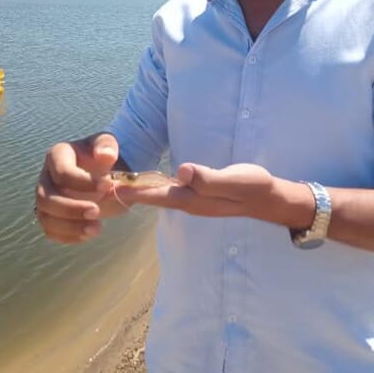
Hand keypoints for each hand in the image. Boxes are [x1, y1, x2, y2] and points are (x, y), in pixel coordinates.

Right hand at [35, 133, 128, 243]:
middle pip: (46, 198)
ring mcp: (46, 197)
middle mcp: (46, 177)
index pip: (62, 172)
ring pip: (45, 217)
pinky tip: (87, 235)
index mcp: (58, 155)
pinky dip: (67, 236)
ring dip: (69, 226)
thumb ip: (108, 147)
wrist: (103, 172)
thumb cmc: (102, 155)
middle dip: (71, 208)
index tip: (108, 184)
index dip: (83, 182)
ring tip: (96, 229)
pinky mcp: (50, 215)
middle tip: (97, 212)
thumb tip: (106, 155)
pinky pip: (50, 230)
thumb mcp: (107, 145)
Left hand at [114, 163, 278, 219]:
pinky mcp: (200, 194)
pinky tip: (148, 182)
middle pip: (155, 198)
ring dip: (140, 191)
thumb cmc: (252, 186)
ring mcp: (195, 200)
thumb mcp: (234, 180)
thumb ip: (209, 178)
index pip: (159, 196)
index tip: (113, 189)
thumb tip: (182, 172)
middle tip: (104, 188)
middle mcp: (191, 202)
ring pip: (162, 195)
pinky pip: (172, 191)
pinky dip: (155, 187)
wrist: (268, 197)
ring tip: (118, 185)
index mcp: (195, 199)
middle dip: (131, 193)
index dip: (136, 192)